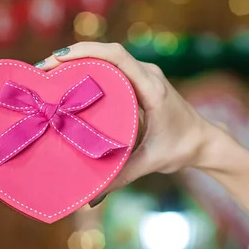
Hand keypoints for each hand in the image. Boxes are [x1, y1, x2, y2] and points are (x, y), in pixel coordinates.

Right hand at [36, 42, 219, 201]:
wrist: (204, 141)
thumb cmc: (182, 148)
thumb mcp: (150, 163)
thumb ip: (120, 177)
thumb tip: (89, 196)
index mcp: (151, 87)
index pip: (118, 57)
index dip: (87, 52)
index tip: (59, 58)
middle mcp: (147, 74)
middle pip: (106, 52)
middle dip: (73, 55)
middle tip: (43, 69)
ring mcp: (142, 75)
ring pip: (107, 58)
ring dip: (78, 60)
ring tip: (50, 73)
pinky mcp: (137, 81)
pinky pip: (110, 68)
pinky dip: (88, 69)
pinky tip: (69, 81)